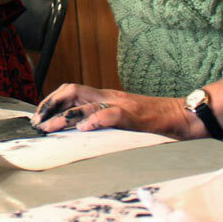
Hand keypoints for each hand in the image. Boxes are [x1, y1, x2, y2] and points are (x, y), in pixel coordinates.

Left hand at [30, 83, 200, 139]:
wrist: (185, 115)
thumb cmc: (155, 121)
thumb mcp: (124, 118)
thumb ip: (104, 119)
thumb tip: (80, 131)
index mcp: (106, 97)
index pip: (71, 90)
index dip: (51, 101)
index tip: (38, 116)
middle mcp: (110, 97)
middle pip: (71, 91)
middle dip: (50, 106)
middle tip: (37, 124)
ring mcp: (122, 104)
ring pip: (86, 103)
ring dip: (65, 116)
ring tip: (50, 128)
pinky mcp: (135, 116)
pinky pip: (112, 115)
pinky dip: (96, 121)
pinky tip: (86, 129)